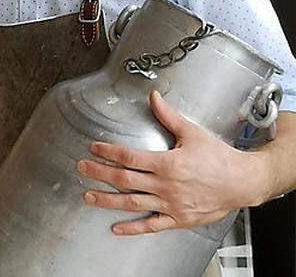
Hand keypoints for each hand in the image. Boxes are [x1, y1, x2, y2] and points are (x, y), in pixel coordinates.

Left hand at [76, 90, 265, 234]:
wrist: (244, 182)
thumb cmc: (220, 158)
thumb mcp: (193, 133)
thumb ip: (169, 116)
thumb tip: (154, 97)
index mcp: (167, 163)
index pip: (129, 157)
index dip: (107, 152)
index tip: (93, 148)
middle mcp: (166, 185)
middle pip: (124, 179)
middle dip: (99, 173)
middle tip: (81, 168)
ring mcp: (171, 204)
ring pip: (132, 203)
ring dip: (107, 199)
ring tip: (88, 195)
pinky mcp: (178, 219)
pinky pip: (151, 225)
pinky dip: (132, 228)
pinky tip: (116, 227)